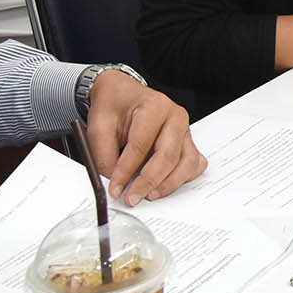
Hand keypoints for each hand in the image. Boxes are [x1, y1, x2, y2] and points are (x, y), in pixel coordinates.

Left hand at [83, 70, 205, 202]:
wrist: (123, 95)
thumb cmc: (114, 106)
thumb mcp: (98, 126)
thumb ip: (104, 155)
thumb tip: (114, 184)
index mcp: (154, 106)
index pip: (142, 144)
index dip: (127, 170)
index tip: (116, 188)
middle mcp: (175, 117)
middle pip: (168, 156)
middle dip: (148, 181)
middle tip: (131, 198)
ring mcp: (185, 130)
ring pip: (186, 163)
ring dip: (168, 184)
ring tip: (148, 195)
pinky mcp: (188, 142)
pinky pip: (194, 164)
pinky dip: (182, 178)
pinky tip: (165, 184)